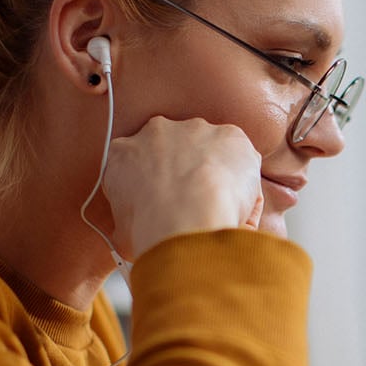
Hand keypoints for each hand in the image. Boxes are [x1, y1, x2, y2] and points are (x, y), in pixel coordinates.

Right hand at [101, 116, 264, 258]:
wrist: (185, 220)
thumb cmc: (151, 230)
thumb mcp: (121, 232)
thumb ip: (128, 222)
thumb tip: (132, 235)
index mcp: (123, 153)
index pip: (136, 163)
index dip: (152, 186)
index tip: (164, 206)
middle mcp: (157, 131)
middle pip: (174, 150)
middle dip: (184, 173)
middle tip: (194, 207)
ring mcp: (196, 130)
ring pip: (209, 151)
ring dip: (215, 174)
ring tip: (221, 210)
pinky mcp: (230, 136)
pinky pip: (241, 158)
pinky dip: (244, 180)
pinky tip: (240, 206)